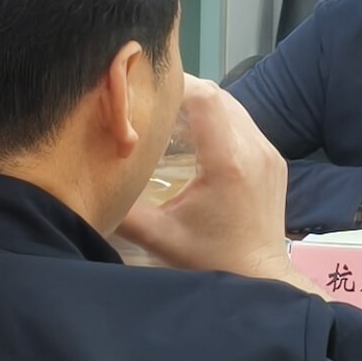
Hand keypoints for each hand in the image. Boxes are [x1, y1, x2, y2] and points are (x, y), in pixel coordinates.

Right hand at [120, 80, 302, 283]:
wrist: (260, 278)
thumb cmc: (211, 260)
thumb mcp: (159, 237)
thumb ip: (124, 210)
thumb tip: (87, 186)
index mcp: (228, 162)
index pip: (204, 98)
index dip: (174, 83)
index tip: (145, 85)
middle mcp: (254, 149)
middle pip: (217, 95)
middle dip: (183, 91)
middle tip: (151, 100)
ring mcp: (269, 153)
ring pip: (233, 106)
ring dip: (201, 105)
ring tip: (169, 115)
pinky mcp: (274, 160)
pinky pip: (245, 124)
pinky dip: (219, 120)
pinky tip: (196, 136)